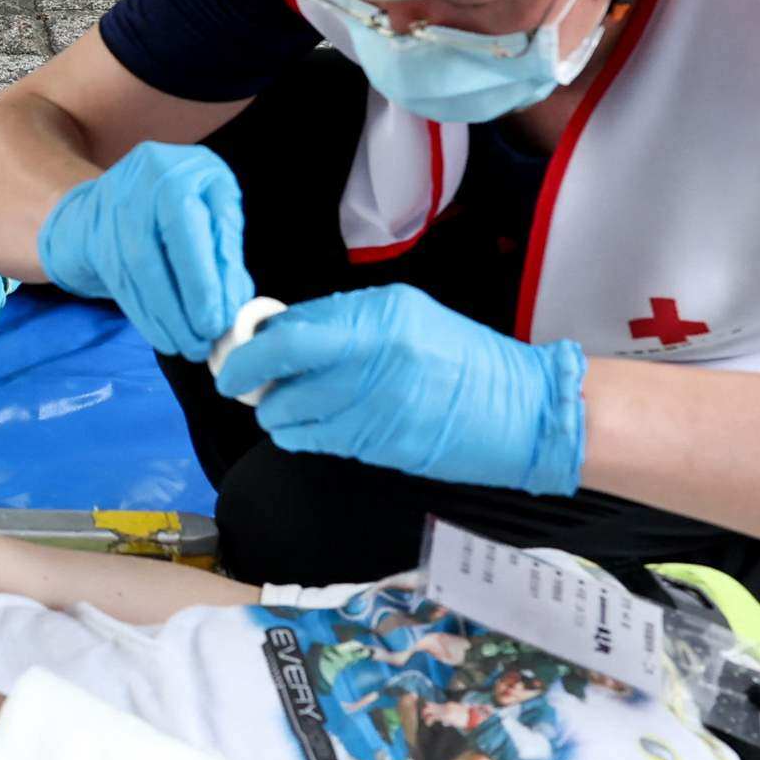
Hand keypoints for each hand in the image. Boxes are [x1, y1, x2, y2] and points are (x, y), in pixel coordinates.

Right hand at [33, 142, 248, 360]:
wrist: (112, 201)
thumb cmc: (179, 207)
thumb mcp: (213, 210)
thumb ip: (225, 249)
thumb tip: (235, 304)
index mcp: (181, 169)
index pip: (194, 224)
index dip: (206, 276)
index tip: (220, 319)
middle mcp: (142, 180)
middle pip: (159, 248)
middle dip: (185, 302)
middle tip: (204, 341)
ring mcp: (111, 207)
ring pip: (137, 272)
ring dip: (164, 318)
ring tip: (188, 346)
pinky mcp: (94, 238)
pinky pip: (120, 283)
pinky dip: (145, 316)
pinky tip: (163, 337)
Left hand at [214, 286, 589, 494]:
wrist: (524, 411)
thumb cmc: (465, 361)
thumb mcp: (408, 318)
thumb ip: (347, 322)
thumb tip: (283, 332)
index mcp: (381, 316)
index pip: (292, 328)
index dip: (252, 344)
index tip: (234, 352)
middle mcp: (374, 355)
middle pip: (282, 366)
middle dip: (249, 378)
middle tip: (240, 383)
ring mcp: (376, 403)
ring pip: (291, 412)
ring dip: (275, 414)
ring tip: (281, 410)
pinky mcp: (380, 444)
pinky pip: (317, 441)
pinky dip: (300, 436)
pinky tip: (306, 430)